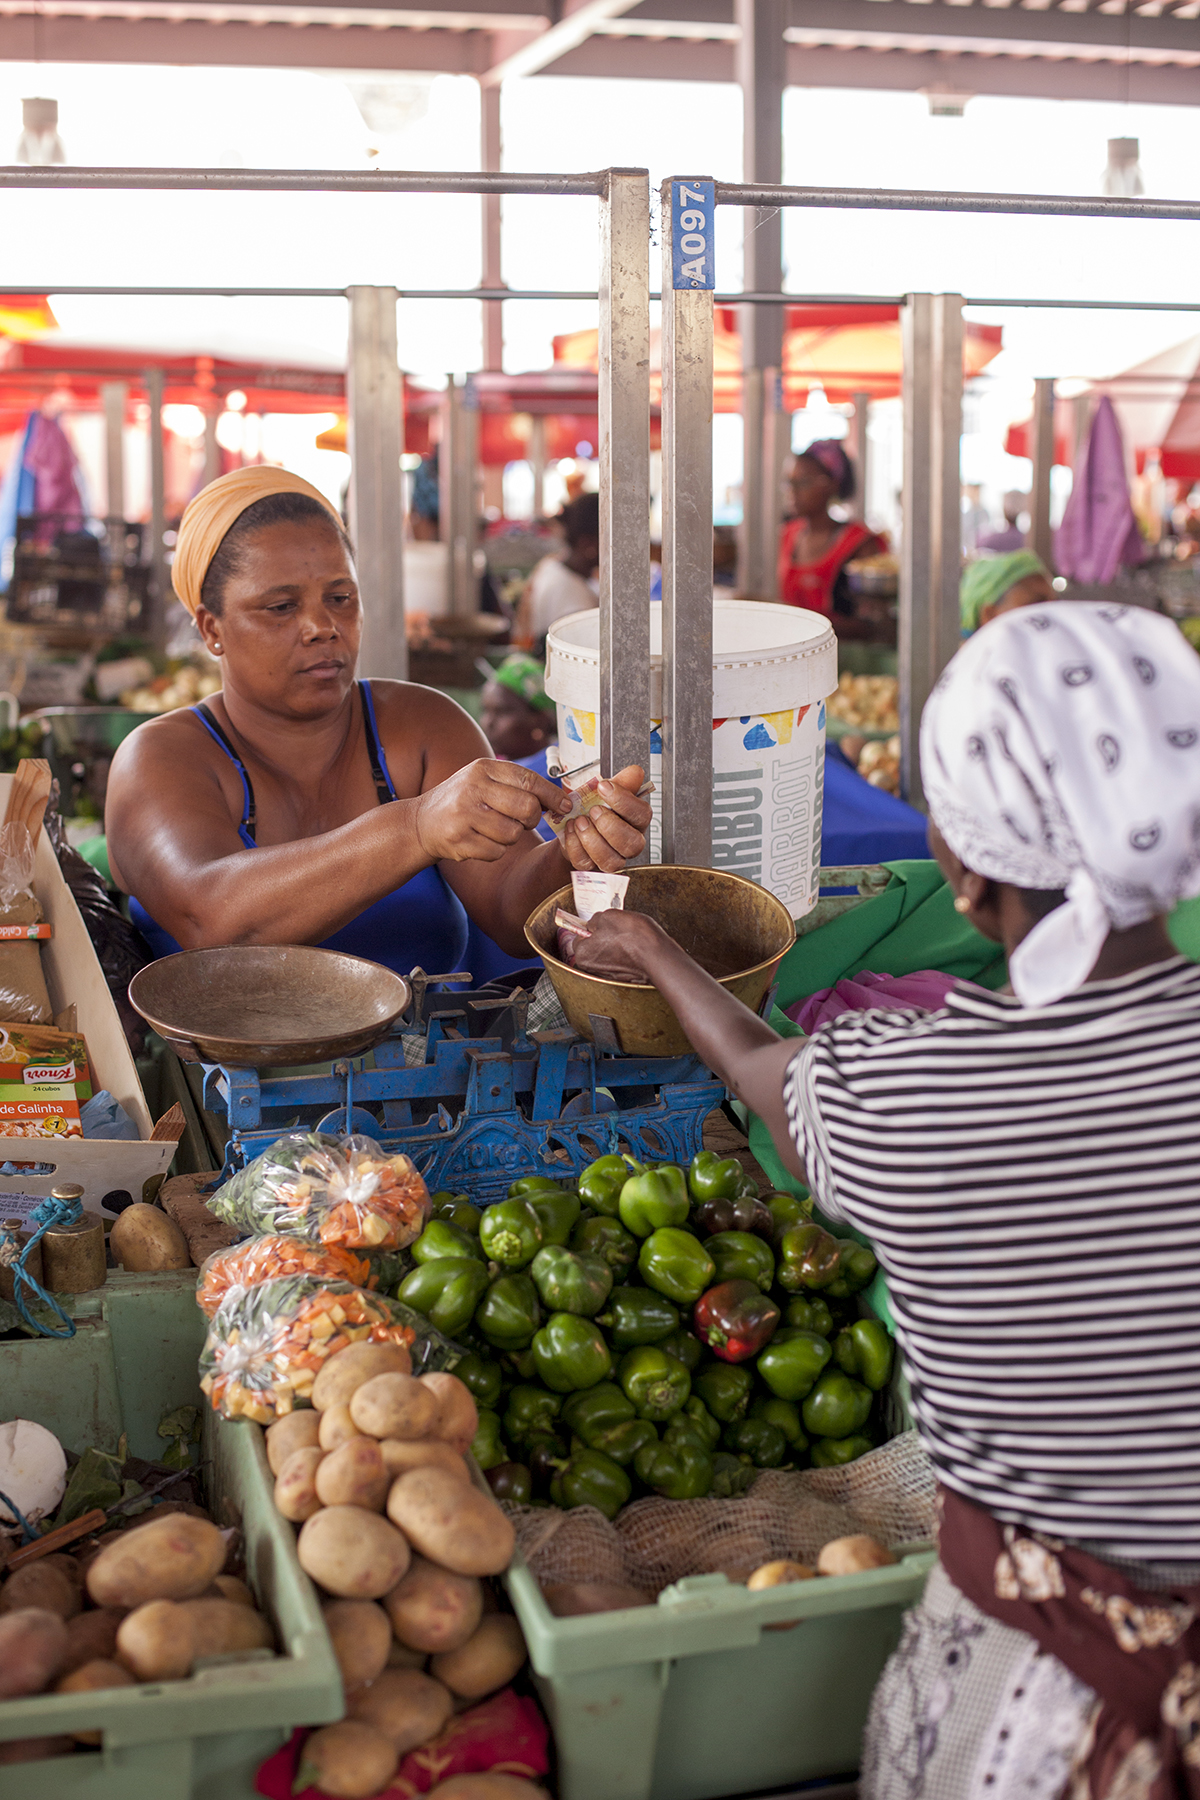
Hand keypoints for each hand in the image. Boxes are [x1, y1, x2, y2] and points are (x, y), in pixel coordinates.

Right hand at [416, 759, 570, 862]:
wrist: (420, 822)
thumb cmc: (463, 801)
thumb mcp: (483, 781)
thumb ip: (516, 785)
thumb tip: (559, 800)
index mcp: (483, 768)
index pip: (528, 780)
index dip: (552, 795)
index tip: (566, 806)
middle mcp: (472, 788)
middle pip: (526, 808)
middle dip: (531, 819)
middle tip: (523, 821)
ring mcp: (464, 814)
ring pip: (513, 834)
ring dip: (510, 837)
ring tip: (493, 829)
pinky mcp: (458, 840)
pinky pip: (497, 852)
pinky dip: (494, 850)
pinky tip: (479, 840)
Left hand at [560, 765, 651, 872]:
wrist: (574, 825)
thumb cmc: (595, 809)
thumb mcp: (605, 792)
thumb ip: (621, 782)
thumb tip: (636, 772)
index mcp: (637, 820)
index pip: (642, 814)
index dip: (624, 801)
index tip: (604, 787)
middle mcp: (630, 842)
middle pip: (632, 843)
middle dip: (610, 825)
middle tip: (593, 810)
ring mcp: (613, 858)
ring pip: (611, 860)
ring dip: (591, 838)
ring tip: (579, 821)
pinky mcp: (593, 868)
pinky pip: (586, 864)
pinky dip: (575, 846)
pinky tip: (570, 830)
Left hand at [571, 909, 669, 982]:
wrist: (657, 955)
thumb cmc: (632, 936)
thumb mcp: (607, 916)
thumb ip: (595, 920)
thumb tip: (594, 923)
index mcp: (583, 954)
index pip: (579, 936)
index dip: (591, 926)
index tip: (600, 923)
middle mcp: (593, 968)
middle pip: (593, 946)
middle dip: (603, 937)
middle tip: (616, 928)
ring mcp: (609, 974)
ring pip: (608, 953)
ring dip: (616, 944)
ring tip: (628, 936)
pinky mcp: (624, 976)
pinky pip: (621, 959)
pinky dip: (626, 953)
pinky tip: (635, 945)